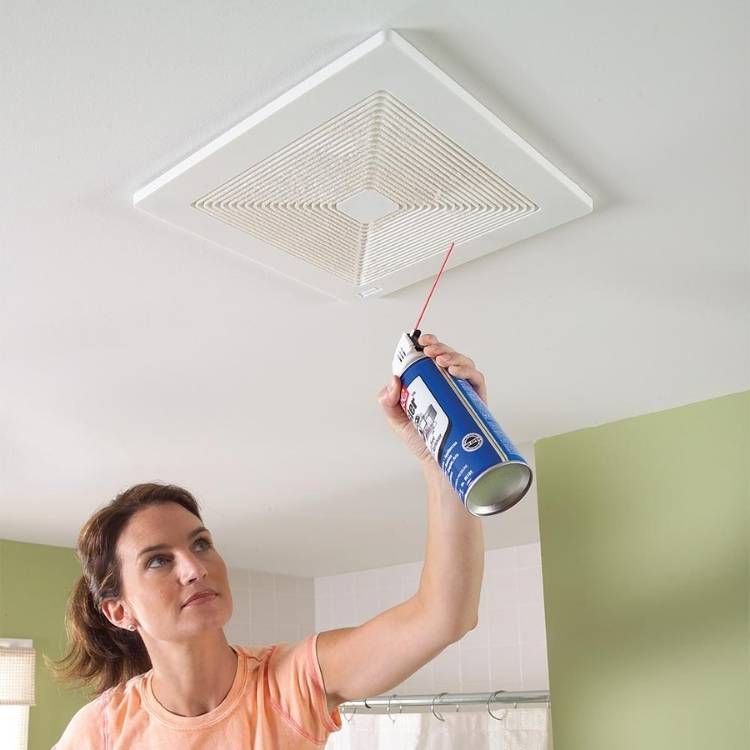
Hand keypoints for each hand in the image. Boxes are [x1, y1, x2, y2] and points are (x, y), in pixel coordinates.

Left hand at [378, 332, 487, 463]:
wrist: (438, 463)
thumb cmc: (421, 440)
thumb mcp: (396, 419)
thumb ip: (388, 400)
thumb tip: (394, 380)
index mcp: (429, 383)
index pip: (430, 357)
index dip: (428, 344)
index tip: (421, 341)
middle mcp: (447, 384)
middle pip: (447, 356)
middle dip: (439, 348)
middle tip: (429, 351)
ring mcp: (463, 391)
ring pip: (463, 363)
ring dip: (452, 356)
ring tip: (440, 361)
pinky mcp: (476, 400)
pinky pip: (475, 379)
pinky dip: (467, 371)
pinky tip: (455, 371)